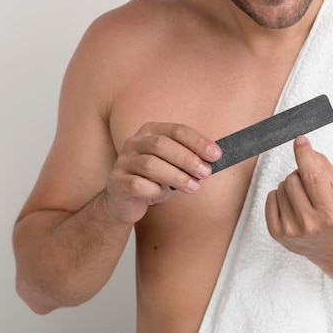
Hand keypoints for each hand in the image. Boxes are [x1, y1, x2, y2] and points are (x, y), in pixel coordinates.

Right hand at [105, 122, 220, 225]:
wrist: (126, 202)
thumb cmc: (155, 180)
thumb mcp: (174, 166)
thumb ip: (189, 159)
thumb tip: (213, 159)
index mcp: (150, 131)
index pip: (176, 130)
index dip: (197, 142)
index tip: (215, 155)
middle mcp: (134, 142)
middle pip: (162, 145)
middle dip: (187, 159)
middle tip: (205, 173)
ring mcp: (123, 162)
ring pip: (150, 165)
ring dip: (176, 176)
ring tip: (193, 187)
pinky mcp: (116, 182)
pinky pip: (138, 185)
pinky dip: (154, 190)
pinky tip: (162, 195)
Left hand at [265, 136, 332, 263]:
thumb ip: (324, 168)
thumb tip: (304, 148)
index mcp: (330, 212)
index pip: (311, 176)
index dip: (304, 154)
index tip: (300, 140)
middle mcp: (309, 223)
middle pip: (293, 178)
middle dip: (301, 175)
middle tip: (312, 187)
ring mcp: (291, 230)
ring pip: (280, 186)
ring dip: (291, 187)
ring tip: (304, 200)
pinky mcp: (277, 234)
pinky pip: (270, 198)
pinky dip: (279, 197)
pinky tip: (293, 206)